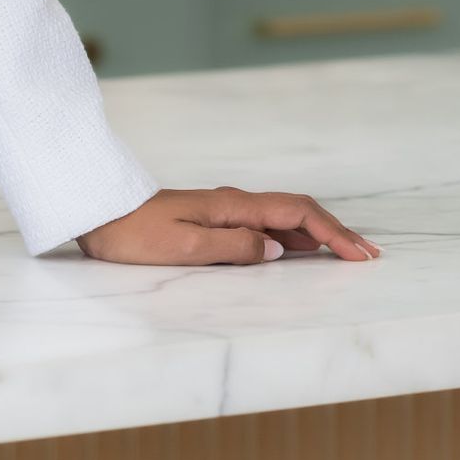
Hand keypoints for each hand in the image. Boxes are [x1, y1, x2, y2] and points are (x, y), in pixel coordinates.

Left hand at [77, 186, 380, 265]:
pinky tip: (293, 252)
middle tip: (366, 255)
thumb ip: (232, 248)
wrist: (93, 211)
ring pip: (281, 219)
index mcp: (232, 207)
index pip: (297, 214)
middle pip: (297, 213)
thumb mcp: (183, 246)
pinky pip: (260, 225)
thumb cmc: (131, 233)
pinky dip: (288, 237)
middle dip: (335, 232)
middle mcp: (231, 204)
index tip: (360, 255)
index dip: (333, 233)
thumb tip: (275, 250)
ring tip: (342, 254)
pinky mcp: (208, 220)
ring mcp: (221, 211)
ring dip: (315, 235)